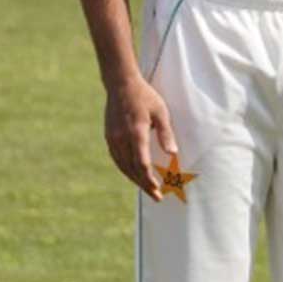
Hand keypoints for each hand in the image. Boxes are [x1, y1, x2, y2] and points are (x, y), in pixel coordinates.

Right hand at [104, 74, 178, 199]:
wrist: (120, 84)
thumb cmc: (145, 97)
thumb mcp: (161, 112)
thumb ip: (166, 133)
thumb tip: (173, 153)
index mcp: (135, 132)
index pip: (142, 163)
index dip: (149, 179)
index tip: (159, 189)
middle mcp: (121, 138)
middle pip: (132, 169)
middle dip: (144, 184)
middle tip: (156, 196)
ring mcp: (113, 138)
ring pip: (123, 166)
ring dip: (134, 179)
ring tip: (147, 189)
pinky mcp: (109, 137)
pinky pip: (117, 159)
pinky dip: (125, 169)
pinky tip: (133, 175)